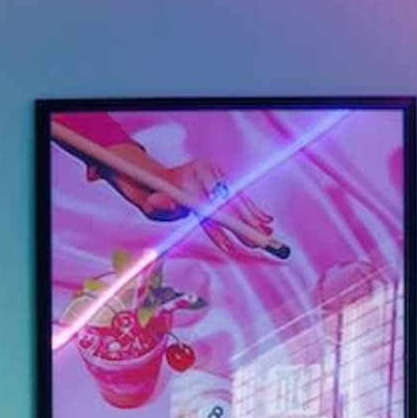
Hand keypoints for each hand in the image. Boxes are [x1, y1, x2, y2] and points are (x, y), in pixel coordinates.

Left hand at [127, 156, 280, 260]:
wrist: (155, 180)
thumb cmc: (152, 194)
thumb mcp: (150, 202)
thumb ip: (157, 204)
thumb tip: (168, 204)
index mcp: (189, 178)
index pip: (209, 207)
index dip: (221, 228)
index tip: (230, 245)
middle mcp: (205, 172)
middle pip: (228, 202)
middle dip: (244, 224)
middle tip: (257, 242)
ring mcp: (214, 172)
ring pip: (237, 198)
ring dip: (252, 216)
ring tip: (266, 232)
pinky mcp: (221, 176)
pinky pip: (238, 195)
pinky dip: (250, 208)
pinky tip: (264, 218)